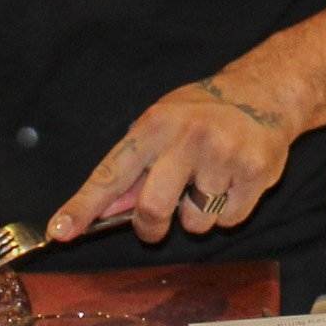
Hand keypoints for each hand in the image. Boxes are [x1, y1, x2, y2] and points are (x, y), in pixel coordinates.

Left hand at [49, 74, 297, 244]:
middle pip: (153, 209)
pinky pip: (228, 221)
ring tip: (209, 183)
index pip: (111, 173)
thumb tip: (104, 211)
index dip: (83, 206)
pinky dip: (226, 213)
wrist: (266, 93)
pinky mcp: (255, 172)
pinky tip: (232, 183)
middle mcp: (188, 138)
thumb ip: (135, 171)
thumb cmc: (203, 114)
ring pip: (195, 222)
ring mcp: (223, 155)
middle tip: (156, 223)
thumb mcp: (162, 127)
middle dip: (150, 228)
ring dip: (197, 216)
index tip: (59, 232)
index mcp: (155, 125)